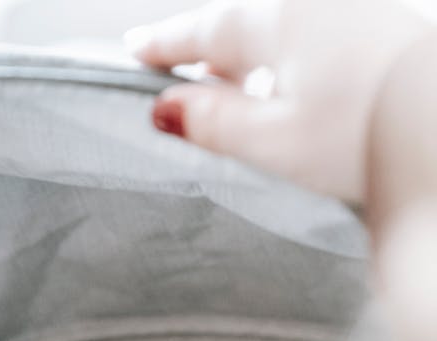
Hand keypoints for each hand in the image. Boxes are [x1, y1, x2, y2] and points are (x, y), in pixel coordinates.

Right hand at [126, 0, 428, 201]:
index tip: (138, 50)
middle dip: (210, 53)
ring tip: (232, 93)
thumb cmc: (362, 140)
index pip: (206, 31)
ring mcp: (357, 14)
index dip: (167, 44)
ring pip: (284, 36)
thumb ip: (214, 124)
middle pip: (245, 28)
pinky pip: (319, 43)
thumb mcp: (272, 142)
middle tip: (176, 69)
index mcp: (281, 21)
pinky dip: (294, 66)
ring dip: (255, 63)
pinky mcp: (386, 34)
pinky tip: (294, 95)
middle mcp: (319, 4)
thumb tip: (167, 109)